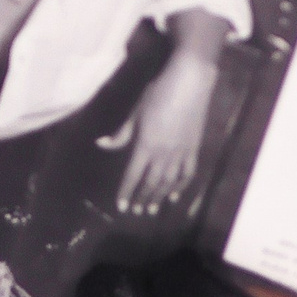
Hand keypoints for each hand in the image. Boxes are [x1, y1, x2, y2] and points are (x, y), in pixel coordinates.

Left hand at [114, 52, 215, 215]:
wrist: (189, 83)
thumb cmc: (158, 93)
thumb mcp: (136, 111)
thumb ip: (122, 133)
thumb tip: (102, 144)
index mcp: (146, 144)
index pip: (132, 174)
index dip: (126, 191)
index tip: (121, 206)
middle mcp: (163, 154)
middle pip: (150, 182)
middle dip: (142, 198)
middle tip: (136, 212)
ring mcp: (180, 153)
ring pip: (168, 182)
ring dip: (159, 197)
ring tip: (152, 209)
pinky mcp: (194, 149)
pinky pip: (187, 174)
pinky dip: (181, 187)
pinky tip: (175, 195)